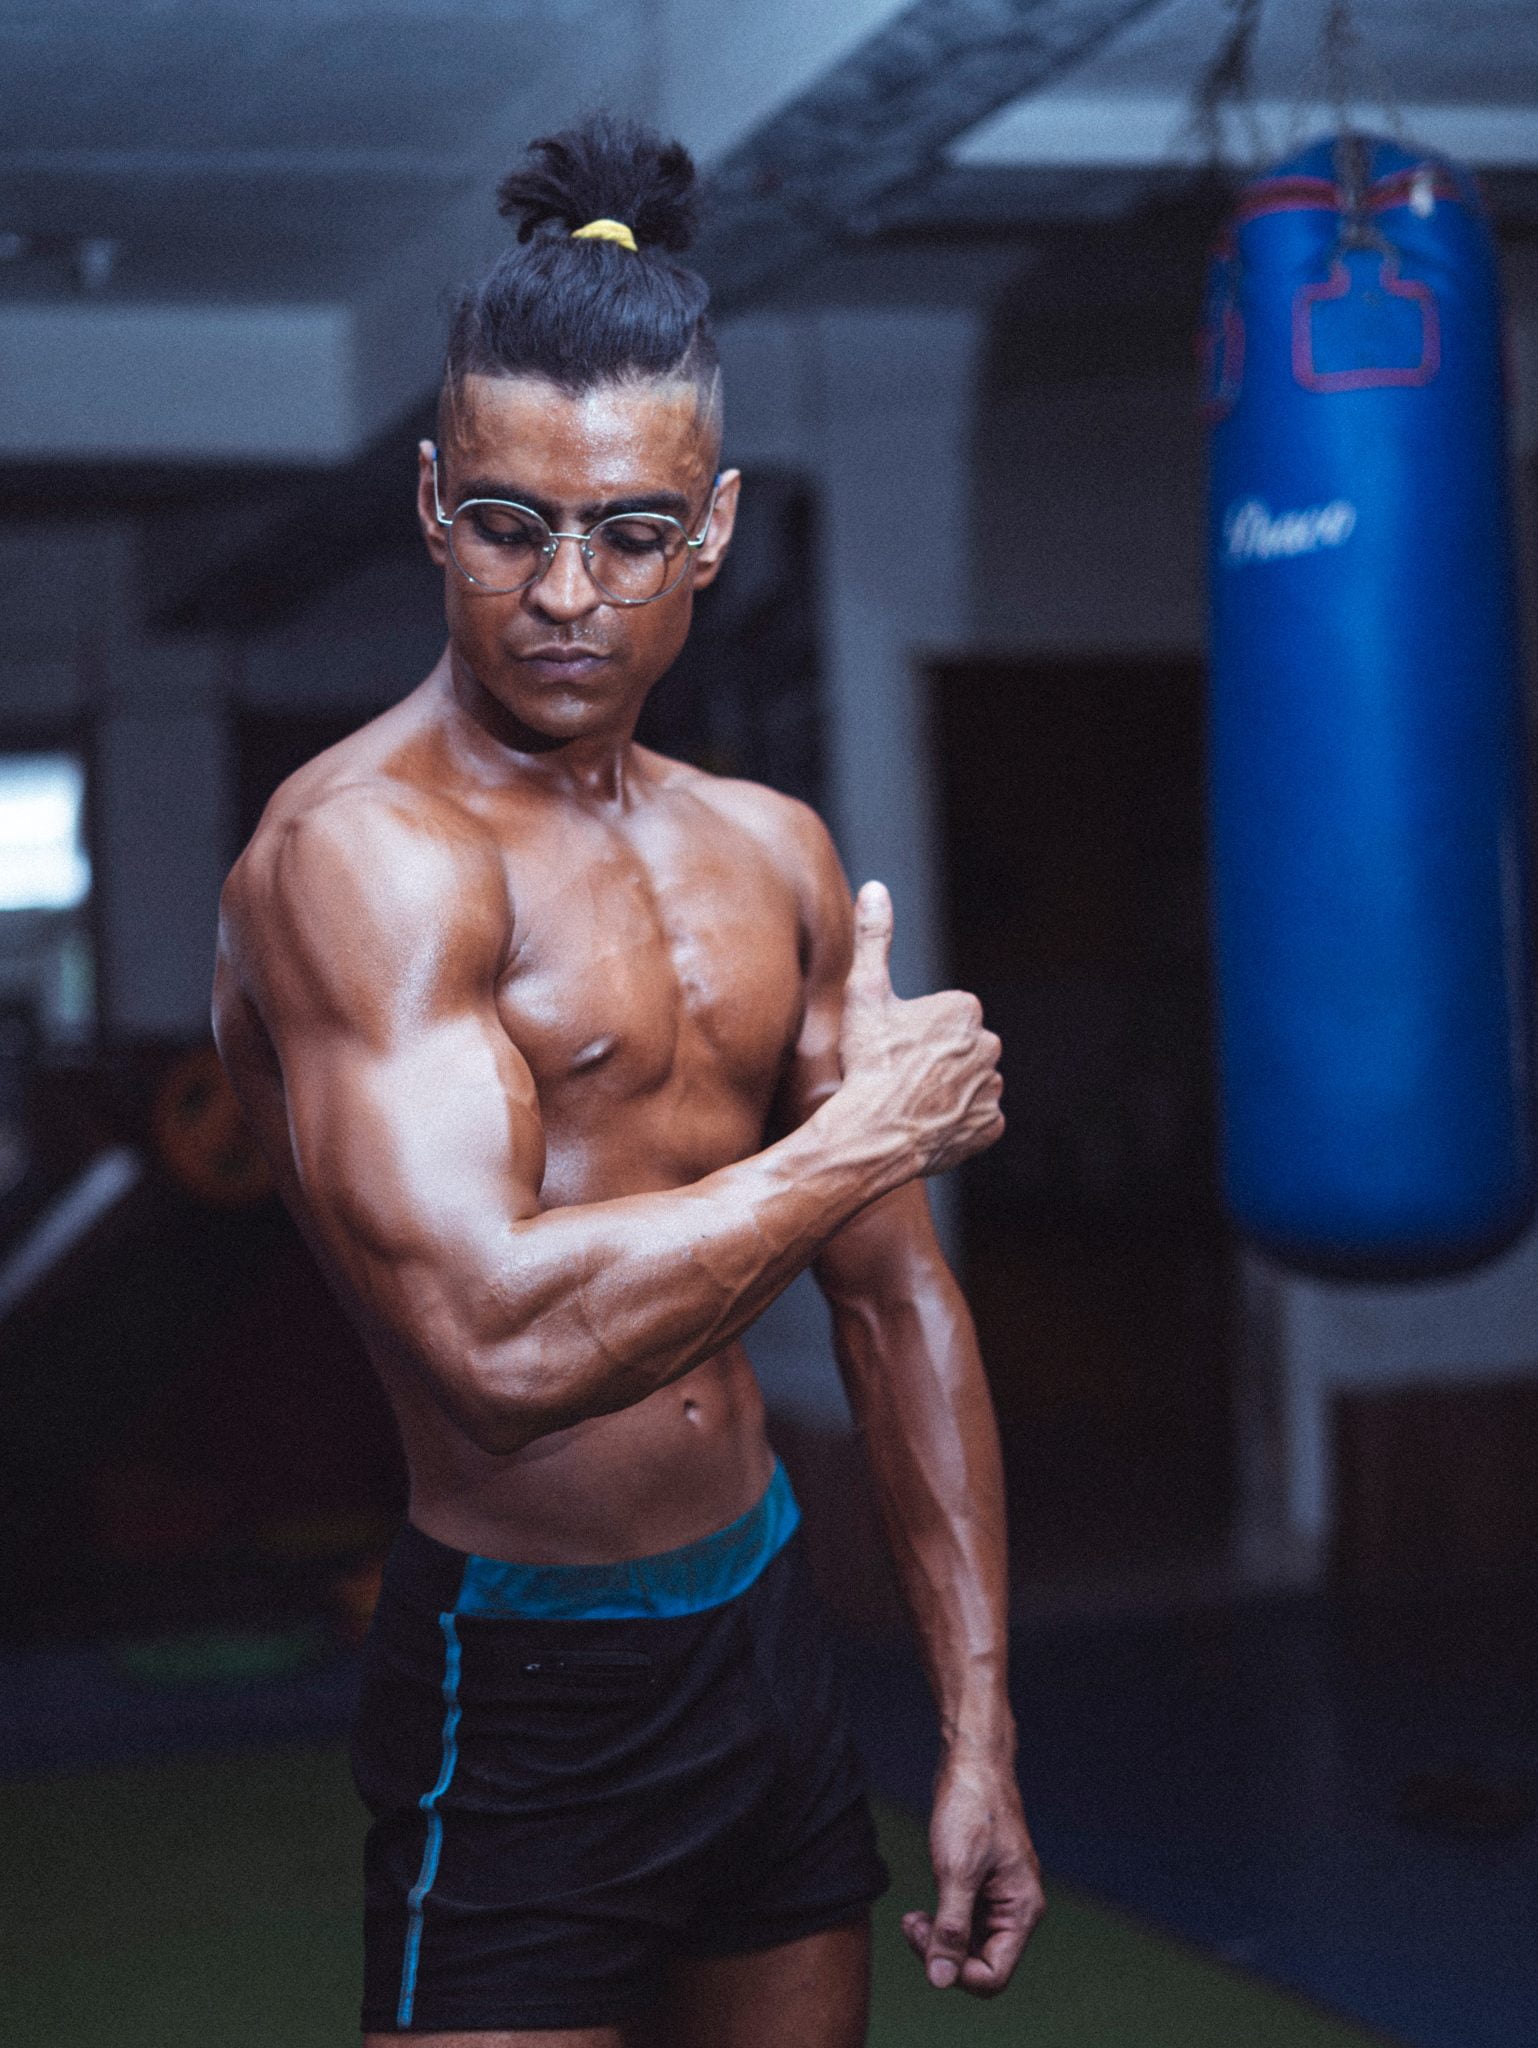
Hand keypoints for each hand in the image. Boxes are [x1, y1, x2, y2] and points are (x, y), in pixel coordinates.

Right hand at [838, 881, 1004, 1177]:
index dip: (912, 1032)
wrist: (874, 1133)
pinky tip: (927, 1122)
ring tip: (910, 1101)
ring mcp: (993, 1088)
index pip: (941, 1017)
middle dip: (934, 1059)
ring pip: (969, 1082)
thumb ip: (874, 938)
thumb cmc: (867, 1062)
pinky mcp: (992, 1125)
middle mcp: (990, 1044)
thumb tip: (875, 888)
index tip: (890, 1048)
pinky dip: (956, 1122)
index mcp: (964, 1009)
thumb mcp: (864, 994)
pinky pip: (976, 1119)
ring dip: (947, 1089)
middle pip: (958, 1048)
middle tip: (897, 1076)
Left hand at [901, 1748, 1044, 1996]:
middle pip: (980, 1964)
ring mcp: (998, 1899)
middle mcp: (1015, 1910)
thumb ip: (950, 1929)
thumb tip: (940, 1980)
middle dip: (942, 1955)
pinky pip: (963, 1924)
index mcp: (1021, 1911)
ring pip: (968, 1946)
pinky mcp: (982, 1887)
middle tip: (912, 1925)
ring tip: (911, 1919)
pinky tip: (920, 1912)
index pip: (993, 1975)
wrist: (972, 1761)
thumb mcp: (956, 1872)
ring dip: (937, 1940)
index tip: (926, 1942)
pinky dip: (940, 1923)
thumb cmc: (971, 1808)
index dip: (957, 1972)